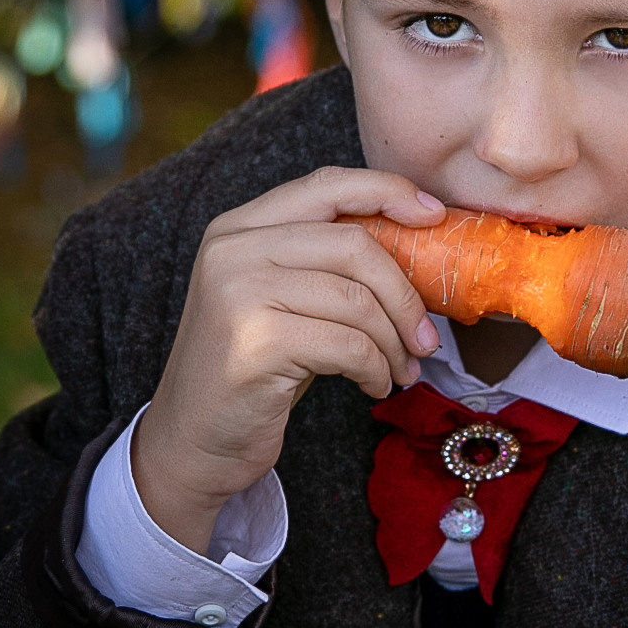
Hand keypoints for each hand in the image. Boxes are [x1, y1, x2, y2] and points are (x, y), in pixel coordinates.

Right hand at [132, 168, 444, 549]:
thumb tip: (418, 241)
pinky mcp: (255, 343)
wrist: (192, 442)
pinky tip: (374, 385)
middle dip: (405, 294)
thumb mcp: (281, 300)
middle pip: (354, 245)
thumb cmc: (253, 370)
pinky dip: (376, 369)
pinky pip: (348, 345)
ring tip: (401, 369)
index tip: (435, 217)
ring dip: (394, 342)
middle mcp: (232, 250)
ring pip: (357, 300)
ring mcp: (238, 293)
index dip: (388, 192)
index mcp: (238, 227)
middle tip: (425, 338)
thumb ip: (324, 262)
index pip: (326, 185)